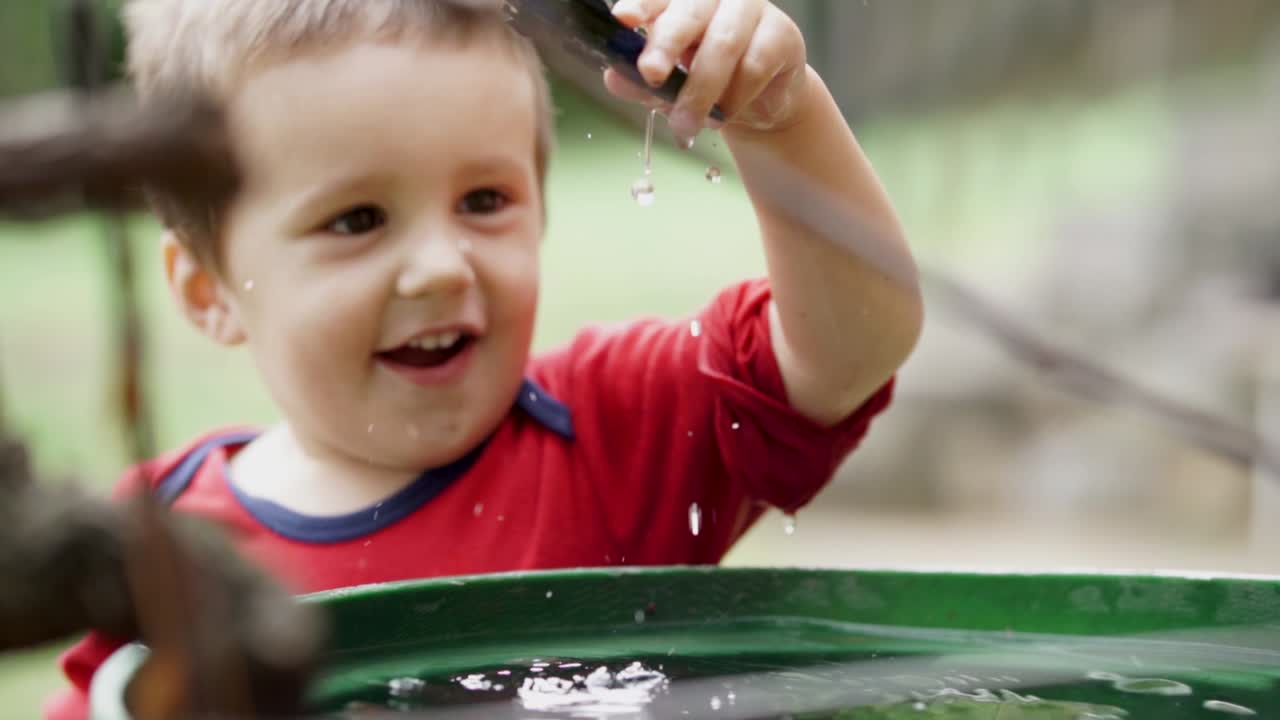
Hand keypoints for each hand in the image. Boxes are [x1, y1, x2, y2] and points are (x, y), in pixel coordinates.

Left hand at [606, 0, 808, 141]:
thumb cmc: (709, 83)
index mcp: (679, 1)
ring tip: (686, 125)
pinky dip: (734, 97)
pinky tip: (724, 114)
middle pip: (688, 13)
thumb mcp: (667, 86)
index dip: (642, 5)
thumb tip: (614, 79)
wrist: (761, 102)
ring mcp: (750, 9)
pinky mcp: (781, 33)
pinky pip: (754, 66)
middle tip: (652, 75)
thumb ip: (639, 82)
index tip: (623, 19)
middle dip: (666, 44)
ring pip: (723, 44)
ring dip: (701, 91)